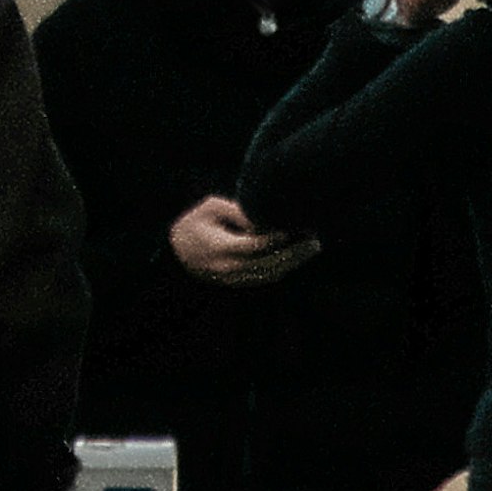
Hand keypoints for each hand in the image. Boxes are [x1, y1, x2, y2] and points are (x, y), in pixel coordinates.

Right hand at [169, 194, 312, 287]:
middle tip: (315, 240)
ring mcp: (234, 278)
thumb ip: (237, 211)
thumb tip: (263, 217)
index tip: (292, 228)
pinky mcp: (238, 282)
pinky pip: (265, 277)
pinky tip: (297, 256)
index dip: (275, 239)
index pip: (253, 246)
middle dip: (294, 253)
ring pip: (270, 274)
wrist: (176, 254)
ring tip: (312, 246)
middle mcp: (229, 267)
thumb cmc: (194, 224)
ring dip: (293, 262)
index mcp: (220, 248)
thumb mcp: (210, 208)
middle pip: (268, 264)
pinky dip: (283, 267)